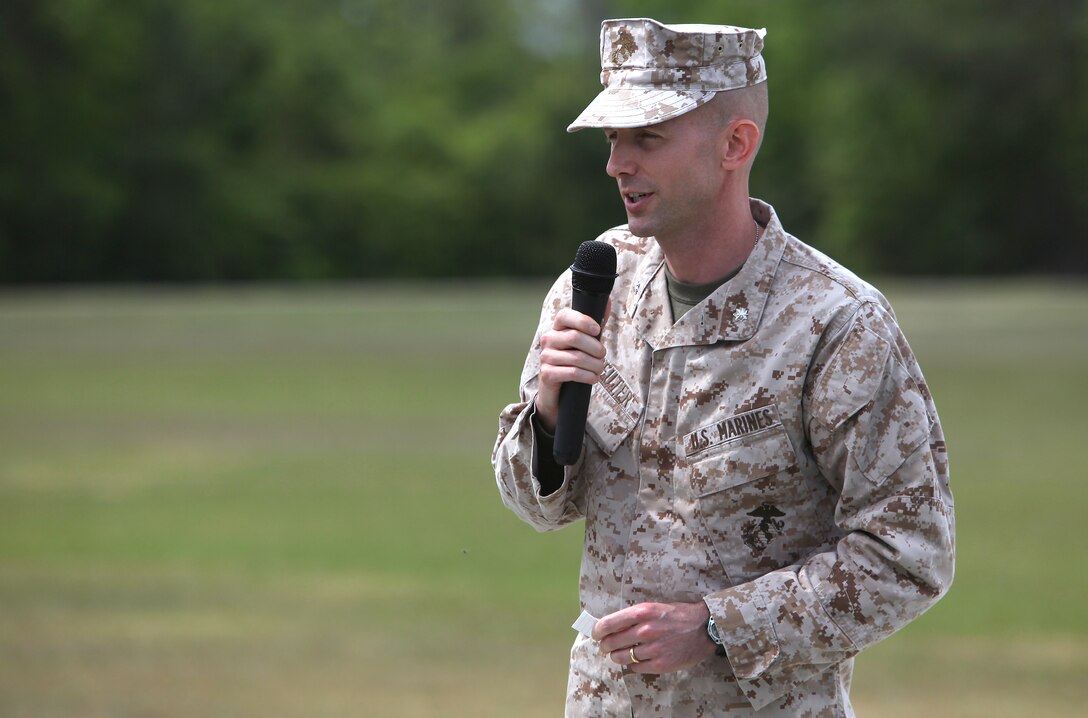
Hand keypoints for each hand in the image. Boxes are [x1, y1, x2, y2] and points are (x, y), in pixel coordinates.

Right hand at [534, 302, 610, 432]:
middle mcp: (548, 339)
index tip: (597, 330)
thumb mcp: (586, 343)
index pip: (565, 316)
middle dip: (595, 348)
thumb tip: (607, 301)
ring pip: (576, 357)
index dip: (583, 321)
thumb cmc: (575, 361)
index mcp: (557, 328)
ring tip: (600, 369)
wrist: (559, 391)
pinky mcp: (547, 374)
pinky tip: (593, 378)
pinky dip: (588, 376)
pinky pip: (572, 373)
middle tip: (602, 356)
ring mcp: (545, 357)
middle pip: (575, 337)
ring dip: (595, 365)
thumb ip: (596, 324)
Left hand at [592, 601, 716, 673]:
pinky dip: (632, 665)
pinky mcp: (660, 665)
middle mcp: (645, 630)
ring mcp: (653, 649)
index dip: (598, 630)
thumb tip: (611, 625)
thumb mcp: (654, 607)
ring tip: (619, 654)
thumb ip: (633, 616)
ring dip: (616, 656)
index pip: (608, 624)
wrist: (705, 627)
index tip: (596, 633)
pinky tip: (636, 660)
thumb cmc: (678, 614)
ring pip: (621, 657)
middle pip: (612, 642)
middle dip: (605, 645)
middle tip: (605, 646)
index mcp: (642, 612)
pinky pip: (635, 668)